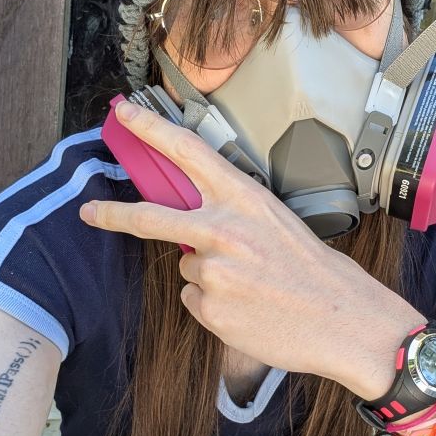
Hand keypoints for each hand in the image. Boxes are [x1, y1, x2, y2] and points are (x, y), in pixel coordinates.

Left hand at [79, 100, 415, 392]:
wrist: (346, 321)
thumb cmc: (319, 272)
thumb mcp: (278, 223)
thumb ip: (232, 218)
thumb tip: (194, 233)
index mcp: (244, 199)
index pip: (187, 151)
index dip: (150, 129)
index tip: (123, 114)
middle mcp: (222, 229)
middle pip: (148, 217)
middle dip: (110, 214)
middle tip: (88, 212)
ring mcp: (212, 271)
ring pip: (187, 268)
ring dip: (209, 277)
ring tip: (254, 288)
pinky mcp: (209, 308)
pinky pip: (196, 301)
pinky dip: (215, 306)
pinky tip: (250, 310)